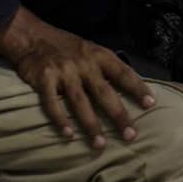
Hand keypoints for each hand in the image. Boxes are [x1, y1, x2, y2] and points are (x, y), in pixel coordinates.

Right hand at [0, 7, 156, 149]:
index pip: (123, 72)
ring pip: (80, 102)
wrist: (32, 36)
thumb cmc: (66, 47)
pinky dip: (60, 119)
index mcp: (99, 55)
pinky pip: (53, 103)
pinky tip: (68, 134)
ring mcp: (63, 71)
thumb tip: (129, 88)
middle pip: (104, 92)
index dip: (137, 88)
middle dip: (118, 115)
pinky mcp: (44, 79)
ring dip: (91, 125)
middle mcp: (83, 63)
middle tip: (130, 135)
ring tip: (100, 144)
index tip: (150, 104)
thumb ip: (106, 67)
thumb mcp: (90, 49)